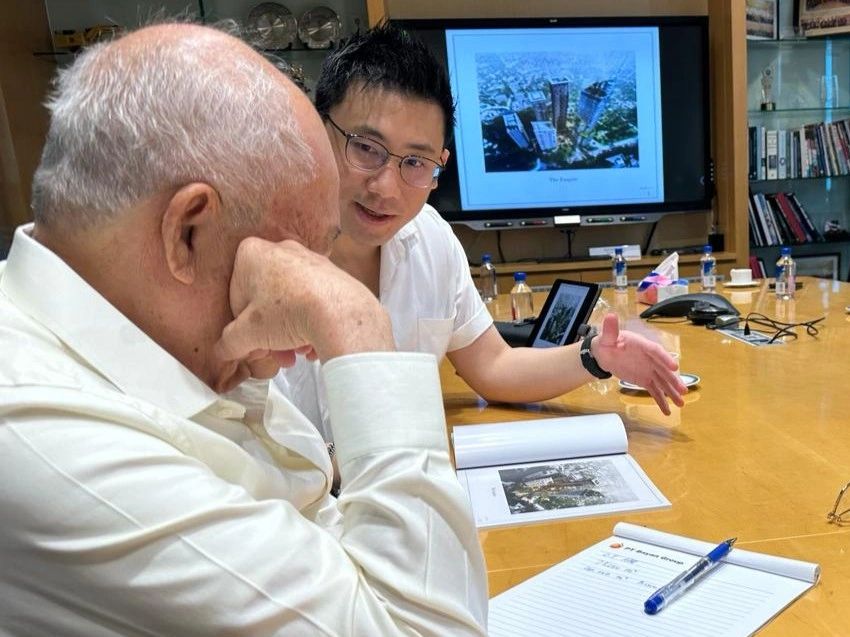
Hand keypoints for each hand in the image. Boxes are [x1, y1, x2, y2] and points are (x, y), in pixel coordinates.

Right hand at [215, 237, 393, 365]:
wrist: (340, 312)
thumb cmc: (287, 313)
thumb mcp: (248, 333)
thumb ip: (230, 341)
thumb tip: (223, 350)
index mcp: (251, 253)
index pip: (236, 295)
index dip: (242, 327)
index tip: (252, 346)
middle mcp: (281, 249)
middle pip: (265, 300)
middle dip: (269, 334)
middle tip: (275, 356)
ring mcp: (309, 259)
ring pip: (290, 302)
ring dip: (290, 332)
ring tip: (298, 353)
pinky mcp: (333, 273)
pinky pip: (313, 300)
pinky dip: (311, 322)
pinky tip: (314, 344)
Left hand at [591, 314, 685, 414]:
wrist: (605, 354)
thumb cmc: (608, 342)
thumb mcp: (607, 336)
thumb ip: (610, 329)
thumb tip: (611, 315)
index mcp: (643, 345)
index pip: (656, 351)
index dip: (665, 359)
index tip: (674, 367)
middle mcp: (650, 358)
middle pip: (664, 369)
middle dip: (673, 380)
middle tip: (683, 390)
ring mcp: (649, 370)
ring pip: (663, 382)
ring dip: (672, 392)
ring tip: (681, 403)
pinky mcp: (645, 380)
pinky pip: (655, 391)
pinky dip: (660, 401)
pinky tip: (667, 411)